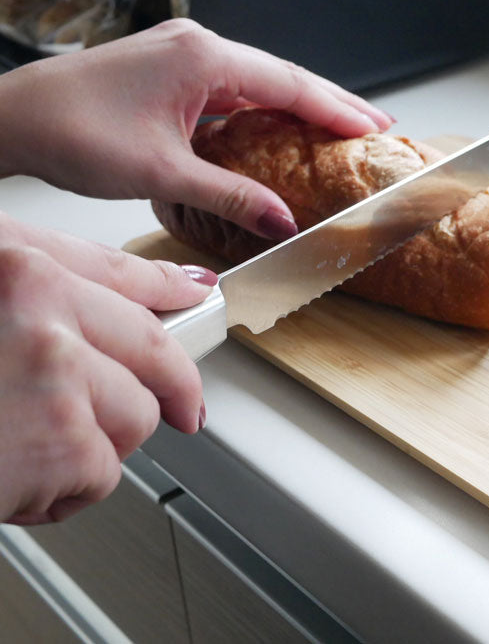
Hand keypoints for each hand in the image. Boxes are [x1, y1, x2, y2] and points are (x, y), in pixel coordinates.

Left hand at [0, 18, 394, 240]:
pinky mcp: (171, 70)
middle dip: (331, 102)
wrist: (15, 120)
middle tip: (375, 124)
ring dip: (300, 104)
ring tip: (343, 125)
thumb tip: (281, 220)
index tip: (374, 128)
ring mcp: (183, 55)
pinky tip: (285, 124)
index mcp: (202, 57)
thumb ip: (231, 195)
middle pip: (282, 75)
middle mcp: (197, 46)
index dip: (337, 109)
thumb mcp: (163, 173)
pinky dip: (266, 107)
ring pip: (259, 80)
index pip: (289, 83)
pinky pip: (234, 87)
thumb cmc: (72, 131)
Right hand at [0, 212, 214, 524]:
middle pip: (152, 350)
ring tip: (23, 445)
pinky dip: (61, 492)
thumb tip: (147, 292)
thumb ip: (44, 288)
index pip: (121, 273)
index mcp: (15, 267)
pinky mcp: (62, 444)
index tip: (198, 296)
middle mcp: (41, 311)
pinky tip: (11, 480)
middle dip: (170, 387)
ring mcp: (56, 376)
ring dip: (90, 446)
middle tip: (184, 410)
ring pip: (134, 417)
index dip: (168, 289)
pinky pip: (101, 473)